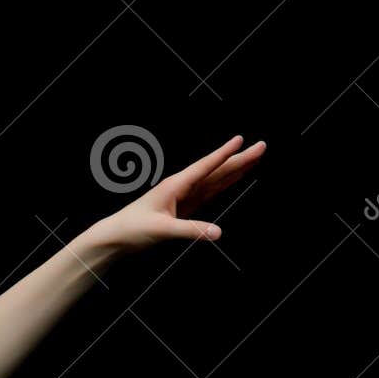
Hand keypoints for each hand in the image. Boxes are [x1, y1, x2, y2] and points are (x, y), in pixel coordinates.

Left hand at [93, 134, 266, 253]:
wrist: (116, 237)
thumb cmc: (133, 230)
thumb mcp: (162, 230)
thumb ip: (191, 231)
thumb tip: (218, 233)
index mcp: (176, 185)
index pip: (205, 167)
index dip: (224, 154)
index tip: (241, 140)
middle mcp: (181, 187)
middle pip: (216, 170)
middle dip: (239, 159)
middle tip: (262, 146)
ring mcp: (183, 197)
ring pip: (215, 180)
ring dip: (235, 169)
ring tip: (254, 158)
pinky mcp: (183, 208)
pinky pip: (209, 192)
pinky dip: (224, 184)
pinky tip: (234, 178)